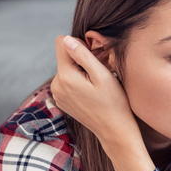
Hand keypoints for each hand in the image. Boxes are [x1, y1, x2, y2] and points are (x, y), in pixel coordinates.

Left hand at [51, 35, 154, 170]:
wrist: (114, 130)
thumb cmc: (114, 103)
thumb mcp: (102, 75)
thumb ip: (83, 55)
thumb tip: (67, 39)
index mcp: (65, 77)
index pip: (61, 42)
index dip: (79, 44)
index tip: (93, 57)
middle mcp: (56, 85)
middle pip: (64, 56)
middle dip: (80, 60)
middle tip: (99, 74)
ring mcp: (57, 95)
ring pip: (66, 69)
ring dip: (80, 72)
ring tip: (96, 86)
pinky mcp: (62, 101)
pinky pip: (67, 81)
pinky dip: (78, 82)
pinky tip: (92, 93)